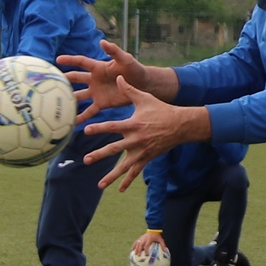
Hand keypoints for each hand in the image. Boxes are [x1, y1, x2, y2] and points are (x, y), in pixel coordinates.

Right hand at [59, 39, 148, 122]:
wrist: (142, 85)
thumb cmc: (134, 69)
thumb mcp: (125, 59)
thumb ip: (114, 51)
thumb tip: (102, 42)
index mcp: (98, 67)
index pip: (81, 62)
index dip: (70, 60)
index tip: (57, 60)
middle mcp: (94, 79)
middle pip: (75, 79)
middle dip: (63, 80)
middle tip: (49, 83)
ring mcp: (96, 92)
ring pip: (79, 97)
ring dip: (69, 101)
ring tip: (55, 106)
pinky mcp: (101, 103)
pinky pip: (89, 111)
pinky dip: (81, 117)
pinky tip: (72, 123)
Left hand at [82, 82, 211, 191]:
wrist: (180, 124)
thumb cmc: (160, 109)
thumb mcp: (145, 98)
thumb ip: (129, 89)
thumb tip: (117, 76)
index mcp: (134, 124)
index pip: (113, 127)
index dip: (99, 128)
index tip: (85, 130)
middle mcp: (136, 140)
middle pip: (115, 149)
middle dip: (100, 155)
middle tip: (86, 160)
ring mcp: (142, 151)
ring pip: (125, 166)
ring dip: (112, 176)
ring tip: (100, 184)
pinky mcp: (147, 158)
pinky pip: (136, 172)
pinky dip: (128, 181)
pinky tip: (119, 190)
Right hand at [131, 229, 163, 255]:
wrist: (153, 229)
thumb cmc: (157, 235)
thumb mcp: (161, 239)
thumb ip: (163, 245)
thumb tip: (165, 250)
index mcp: (149, 239)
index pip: (146, 245)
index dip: (146, 250)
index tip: (146, 254)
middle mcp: (144, 239)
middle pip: (141, 245)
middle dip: (139, 250)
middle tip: (138, 255)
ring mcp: (141, 238)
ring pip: (137, 243)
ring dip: (136, 248)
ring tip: (134, 253)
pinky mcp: (140, 238)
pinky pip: (136, 242)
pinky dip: (133, 245)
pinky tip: (132, 249)